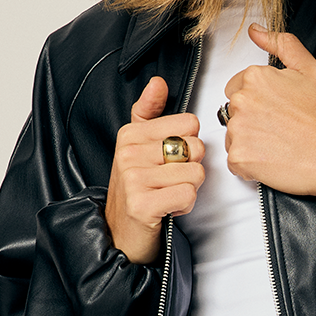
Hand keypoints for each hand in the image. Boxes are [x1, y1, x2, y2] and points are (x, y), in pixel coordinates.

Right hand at [105, 77, 205, 263]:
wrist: (119, 234)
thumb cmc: (137, 187)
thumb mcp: (138, 146)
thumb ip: (148, 112)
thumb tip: (158, 82)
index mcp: (131, 134)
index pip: (190, 124)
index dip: (188, 145)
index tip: (168, 161)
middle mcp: (128, 153)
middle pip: (196, 148)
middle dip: (191, 169)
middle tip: (168, 182)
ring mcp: (133, 178)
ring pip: (196, 174)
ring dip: (188, 190)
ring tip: (166, 196)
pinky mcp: (142, 205)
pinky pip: (188, 195)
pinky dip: (184, 206)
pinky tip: (166, 209)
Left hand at [224, 25, 315, 200]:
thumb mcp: (311, 70)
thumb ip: (282, 45)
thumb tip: (255, 31)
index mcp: (255, 77)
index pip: (239, 87)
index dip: (261, 100)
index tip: (279, 110)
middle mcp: (242, 101)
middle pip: (235, 112)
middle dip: (254, 119)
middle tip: (282, 128)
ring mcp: (238, 130)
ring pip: (234, 136)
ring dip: (251, 142)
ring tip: (280, 144)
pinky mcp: (239, 157)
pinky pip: (235, 161)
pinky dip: (250, 164)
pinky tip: (273, 159)